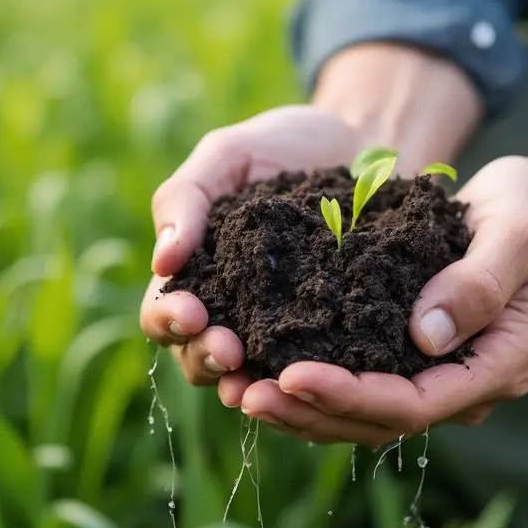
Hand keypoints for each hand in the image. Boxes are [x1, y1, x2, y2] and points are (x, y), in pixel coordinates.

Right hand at [139, 105, 369, 386]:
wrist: (365, 143)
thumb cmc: (285, 146)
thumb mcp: (229, 155)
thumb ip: (187, 198)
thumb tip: (162, 262)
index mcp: (197, 276)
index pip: (163, 314)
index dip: (170, 319)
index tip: (193, 312)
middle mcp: (234, 314)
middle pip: (200, 359)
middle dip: (209, 359)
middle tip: (231, 350)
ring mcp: (284, 331)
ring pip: (254, 378)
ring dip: (252, 384)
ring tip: (262, 381)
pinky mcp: (336, 338)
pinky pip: (319, 370)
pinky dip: (315, 382)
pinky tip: (323, 382)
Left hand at [222, 156, 527, 447]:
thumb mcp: (517, 231)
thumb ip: (480, 282)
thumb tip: (425, 337)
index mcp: (500, 365)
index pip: (416, 403)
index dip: (352, 396)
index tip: (293, 376)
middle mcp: (465, 384)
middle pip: (380, 422)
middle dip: (311, 412)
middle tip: (245, 392)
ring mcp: (439, 376)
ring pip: (364, 415)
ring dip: (302, 409)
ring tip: (238, 390)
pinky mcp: (411, 357)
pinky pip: (359, 383)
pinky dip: (311, 383)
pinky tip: (262, 366)